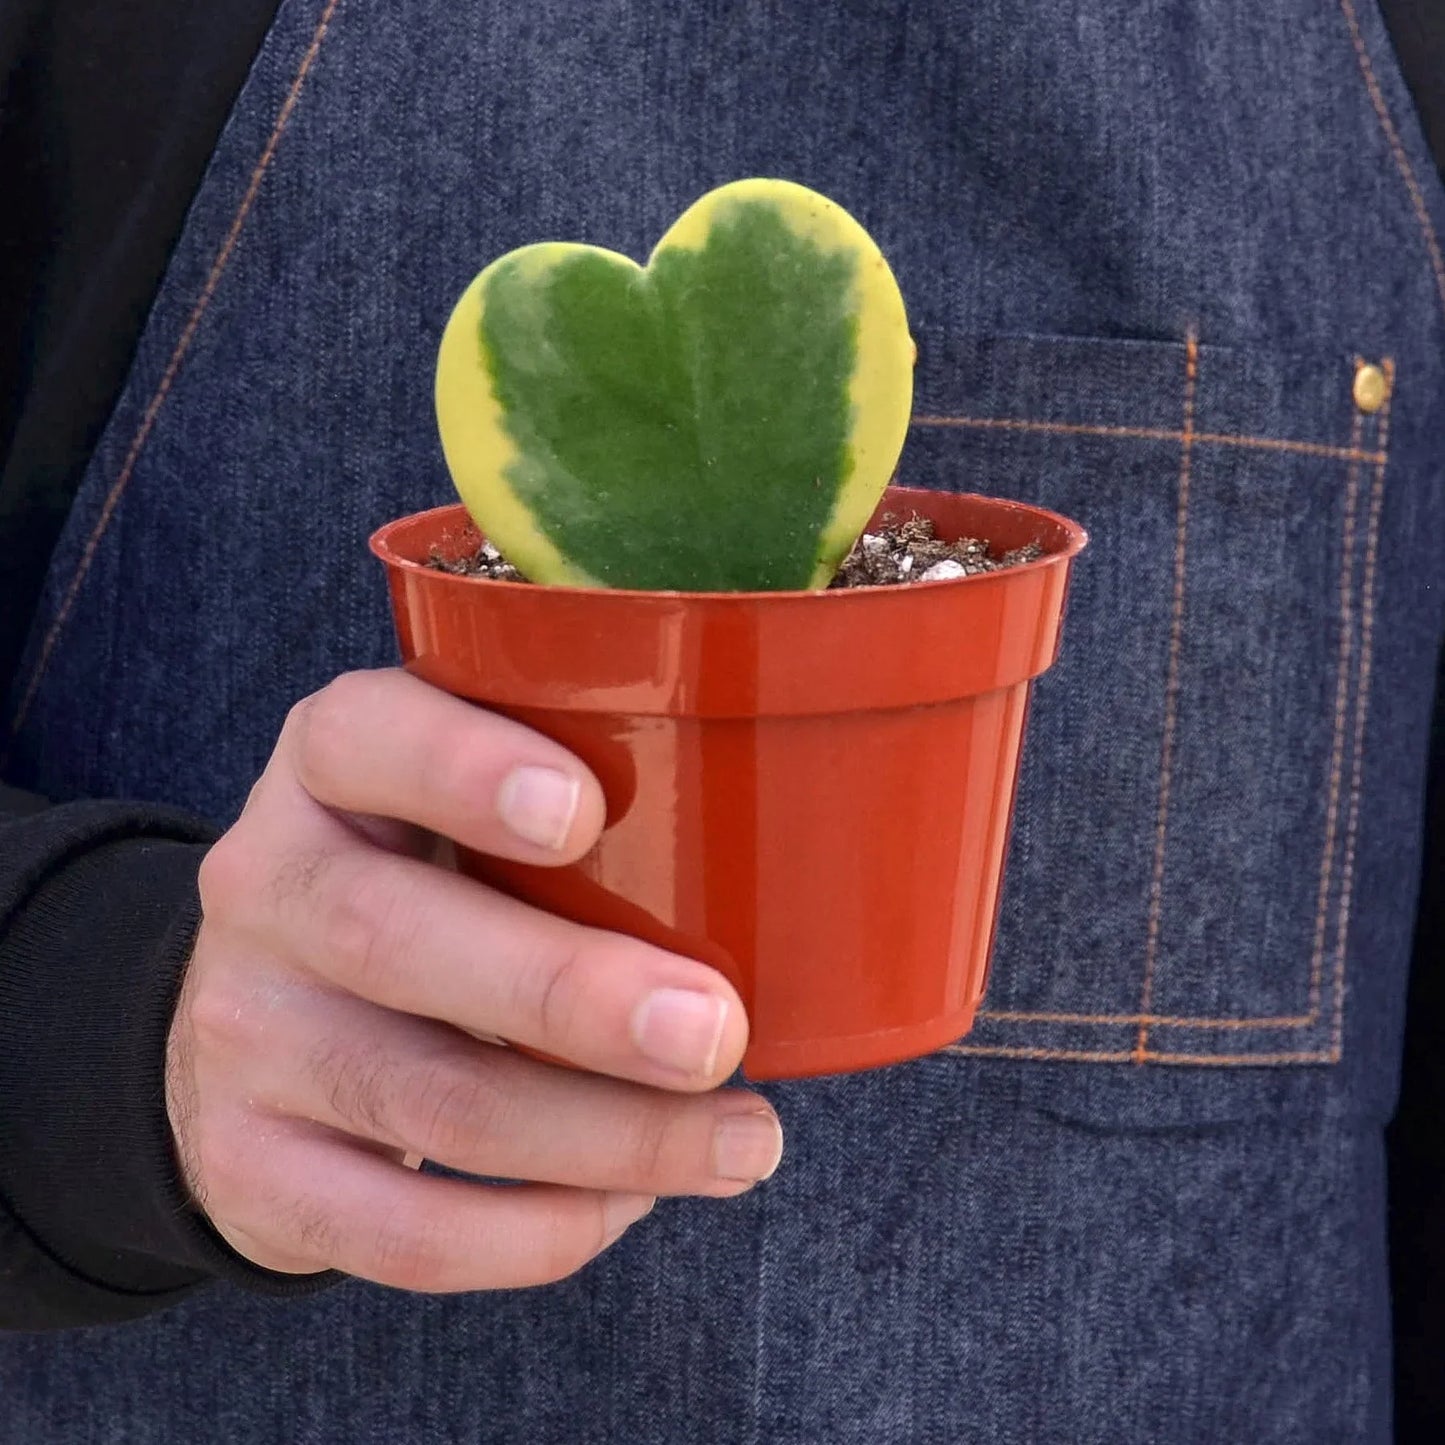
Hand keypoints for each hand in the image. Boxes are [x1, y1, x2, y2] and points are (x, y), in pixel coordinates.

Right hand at [166, 668, 780, 1291]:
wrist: (262, 1011)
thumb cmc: (429, 878)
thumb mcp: (460, 800)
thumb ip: (571, 795)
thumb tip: (792, 866)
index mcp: (329, 767)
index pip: (362, 737)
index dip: (462, 769)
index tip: (587, 812)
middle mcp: (267, 887)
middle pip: (396, 940)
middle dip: (572, 996)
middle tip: (718, 1033)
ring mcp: (248, 1036)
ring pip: (429, 1100)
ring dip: (607, 1137)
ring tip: (743, 1141)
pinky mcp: (255, 1167)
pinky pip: (402, 1232)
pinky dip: (539, 1233)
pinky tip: (631, 1202)